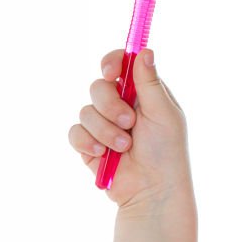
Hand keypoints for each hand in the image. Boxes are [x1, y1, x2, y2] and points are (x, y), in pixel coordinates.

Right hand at [67, 48, 191, 209]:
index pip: (121, 65)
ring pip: (86, 110)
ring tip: (124, 147)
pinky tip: (103, 155)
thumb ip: (150, 83)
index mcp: (143, 93)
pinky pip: (75, 132)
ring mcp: (103, 125)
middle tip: (129, 123)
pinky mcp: (88, 145)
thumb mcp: (163, 113)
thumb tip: (145, 50)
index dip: (112, 62)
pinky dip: (88, 142)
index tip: (110, 70)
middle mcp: (121, 105)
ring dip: (105, 130)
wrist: (152, 190)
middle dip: (110, 105)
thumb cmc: (166, 152)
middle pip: (98, 86)